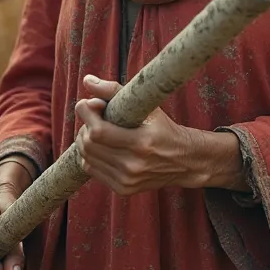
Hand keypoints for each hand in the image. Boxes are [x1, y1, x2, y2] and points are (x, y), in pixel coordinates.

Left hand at [75, 76, 200, 196]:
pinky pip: (92, 170)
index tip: (86, 103)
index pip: (98, 131)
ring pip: (87, 158)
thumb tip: (87, 81)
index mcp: (141, 142)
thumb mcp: (147, 106)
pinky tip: (99, 145)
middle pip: (89, 145)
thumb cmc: (164, 128)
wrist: (185, 161)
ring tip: (94, 129)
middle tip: (92, 115)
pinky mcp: (123, 188)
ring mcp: (127, 180)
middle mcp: (133, 165)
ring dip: (84, 139)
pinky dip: (88, 155)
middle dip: (84, 125)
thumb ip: (115, 91)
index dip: (86, 114)